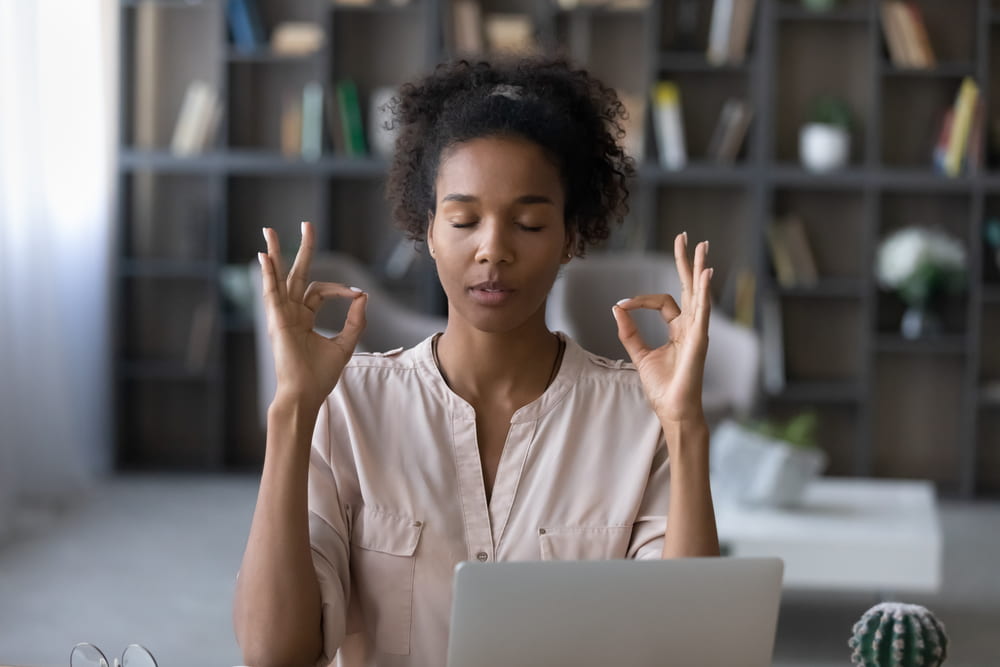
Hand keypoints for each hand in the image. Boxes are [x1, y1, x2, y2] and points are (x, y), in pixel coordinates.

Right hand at [259, 222, 366, 410]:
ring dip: (275, 254)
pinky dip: (267, 275)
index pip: (320, 291)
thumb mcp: (345, 344)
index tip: (358, 296)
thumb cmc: (321, 375)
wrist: (306, 394)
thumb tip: (363, 296)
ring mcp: (282, 316)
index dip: (341, 289)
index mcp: (304, 317)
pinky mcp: (277, 322)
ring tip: (269, 230)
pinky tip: (264, 257)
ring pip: (279, 278)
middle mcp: (291, 313)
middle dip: (302, 249)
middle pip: (296, 274)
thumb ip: (355, 321)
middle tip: (306, 224)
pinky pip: (271, 293)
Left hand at [611, 232, 711, 426]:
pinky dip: (704, 292)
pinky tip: (706, 274)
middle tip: (686, 237)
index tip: (621, 304)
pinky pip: (703, 312)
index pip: (663, 302)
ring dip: (699, 269)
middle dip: (686, 262)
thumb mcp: (640, 355)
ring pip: (699, 293)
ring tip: (701, 246)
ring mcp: (698, 332)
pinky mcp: (700, 340)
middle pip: (689, 287)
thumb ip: (629, 332)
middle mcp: (691, 326)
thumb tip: (617, 308)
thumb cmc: (662, 387)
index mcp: (678, 329)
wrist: (672, 410)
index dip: (640, 300)